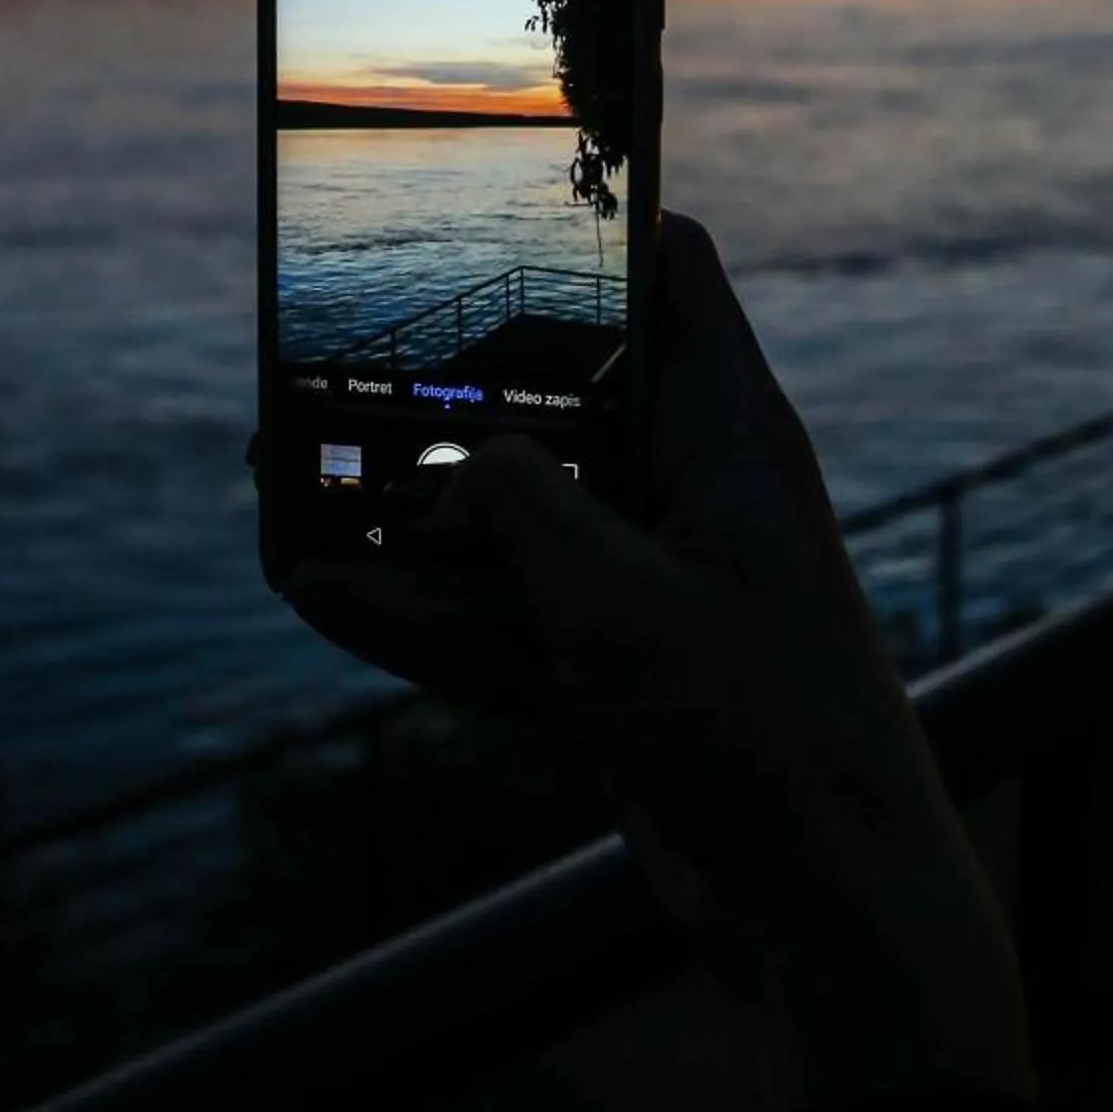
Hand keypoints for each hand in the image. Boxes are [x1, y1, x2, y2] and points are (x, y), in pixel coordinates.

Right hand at [286, 211, 1032, 1109]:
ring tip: (281, 495)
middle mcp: (693, 493)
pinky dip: (420, 618)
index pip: (672, 277)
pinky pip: (502, 625)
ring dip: (404, 523)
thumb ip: (515, 503)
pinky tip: (319, 598)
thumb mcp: (616, 596)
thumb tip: (444, 468)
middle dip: (440, 398)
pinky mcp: (619, 678)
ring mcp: (653, 589)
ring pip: (509, 529)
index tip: (484, 189)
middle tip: (321, 371)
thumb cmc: (759, 733)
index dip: (588, 223)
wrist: (831, 922)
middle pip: (554, 408)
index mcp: (731, 435)